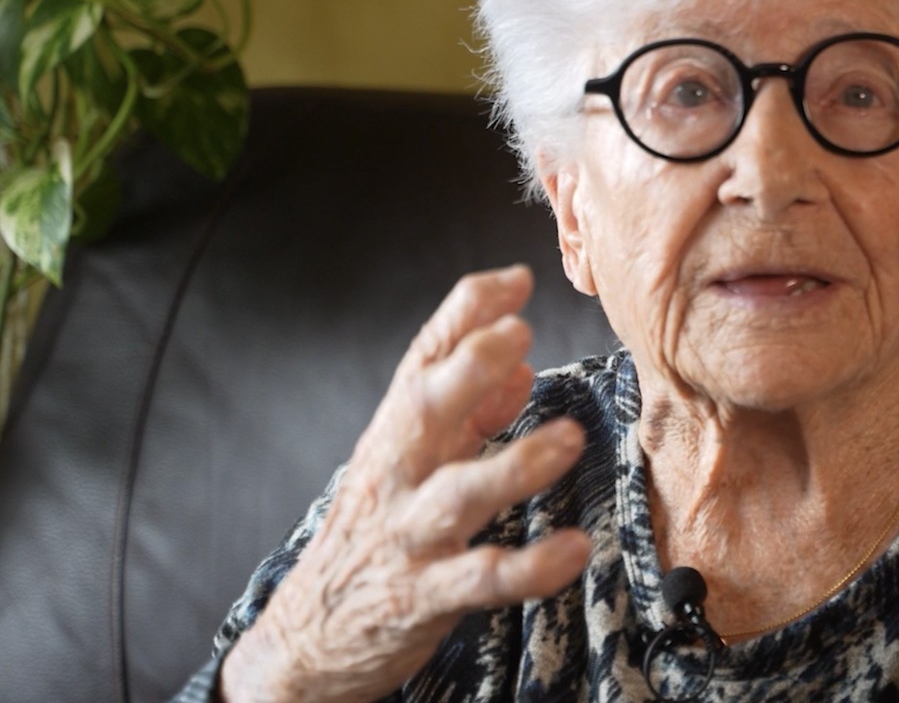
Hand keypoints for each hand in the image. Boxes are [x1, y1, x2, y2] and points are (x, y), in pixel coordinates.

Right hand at [221, 266, 591, 702]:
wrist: (310, 634)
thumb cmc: (376, 527)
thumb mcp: (414, 460)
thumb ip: (469, 412)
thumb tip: (523, 367)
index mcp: (396, 431)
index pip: (424, 356)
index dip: (466, 313)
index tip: (515, 279)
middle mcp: (397, 472)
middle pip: (424, 408)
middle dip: (468, 366)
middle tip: (519, 333)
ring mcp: (408, 533)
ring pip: (458, 493)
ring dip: (514, 464)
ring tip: (568, 438)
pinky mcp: (423, 594)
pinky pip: (480, 579)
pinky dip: (529, 565)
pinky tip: (574, 548)